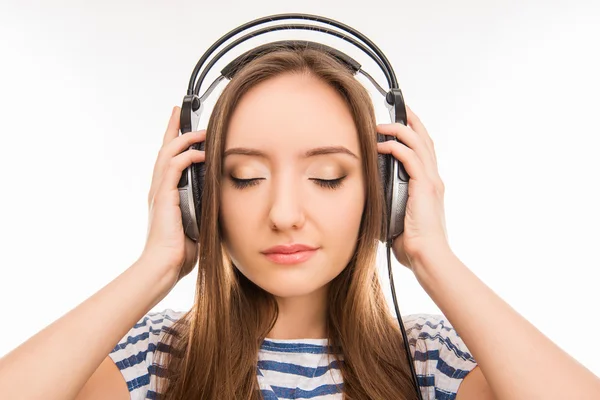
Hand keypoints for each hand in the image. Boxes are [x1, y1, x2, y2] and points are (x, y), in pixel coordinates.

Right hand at [140, 106, 205, 284]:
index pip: (169, 160)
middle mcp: (160, 189)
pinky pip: (174, 168)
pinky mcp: (164, 197)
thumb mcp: (197, 222)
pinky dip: (187, 157)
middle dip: (173, 129)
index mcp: (167, 194)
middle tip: (181, 112)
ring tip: (200, 130)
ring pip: (168, 154)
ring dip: (185, 139)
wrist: (165, 266)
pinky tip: (201, 153)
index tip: (180, 123)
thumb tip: (218, 197)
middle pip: (164, 149)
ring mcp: (160, 192)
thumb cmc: (181, 251)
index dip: (173, 140)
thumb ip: (204, 206)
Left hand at [376, 105, 449, 271]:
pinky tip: (380, 144)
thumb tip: (369, 199)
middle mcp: (433, 179)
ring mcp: (431, 181)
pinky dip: (395, 146)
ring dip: (399, 129)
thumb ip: (387, 203)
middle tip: (396, 108)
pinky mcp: (424, 186)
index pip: (423, 151)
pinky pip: (410, 158)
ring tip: (381, 124)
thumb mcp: (395, 217)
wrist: (426, 256)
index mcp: (428, 186)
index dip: (413, 133)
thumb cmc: (411, 244)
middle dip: (410, 121)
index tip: (399, 122)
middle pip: (424, 140)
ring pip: (418, 143)